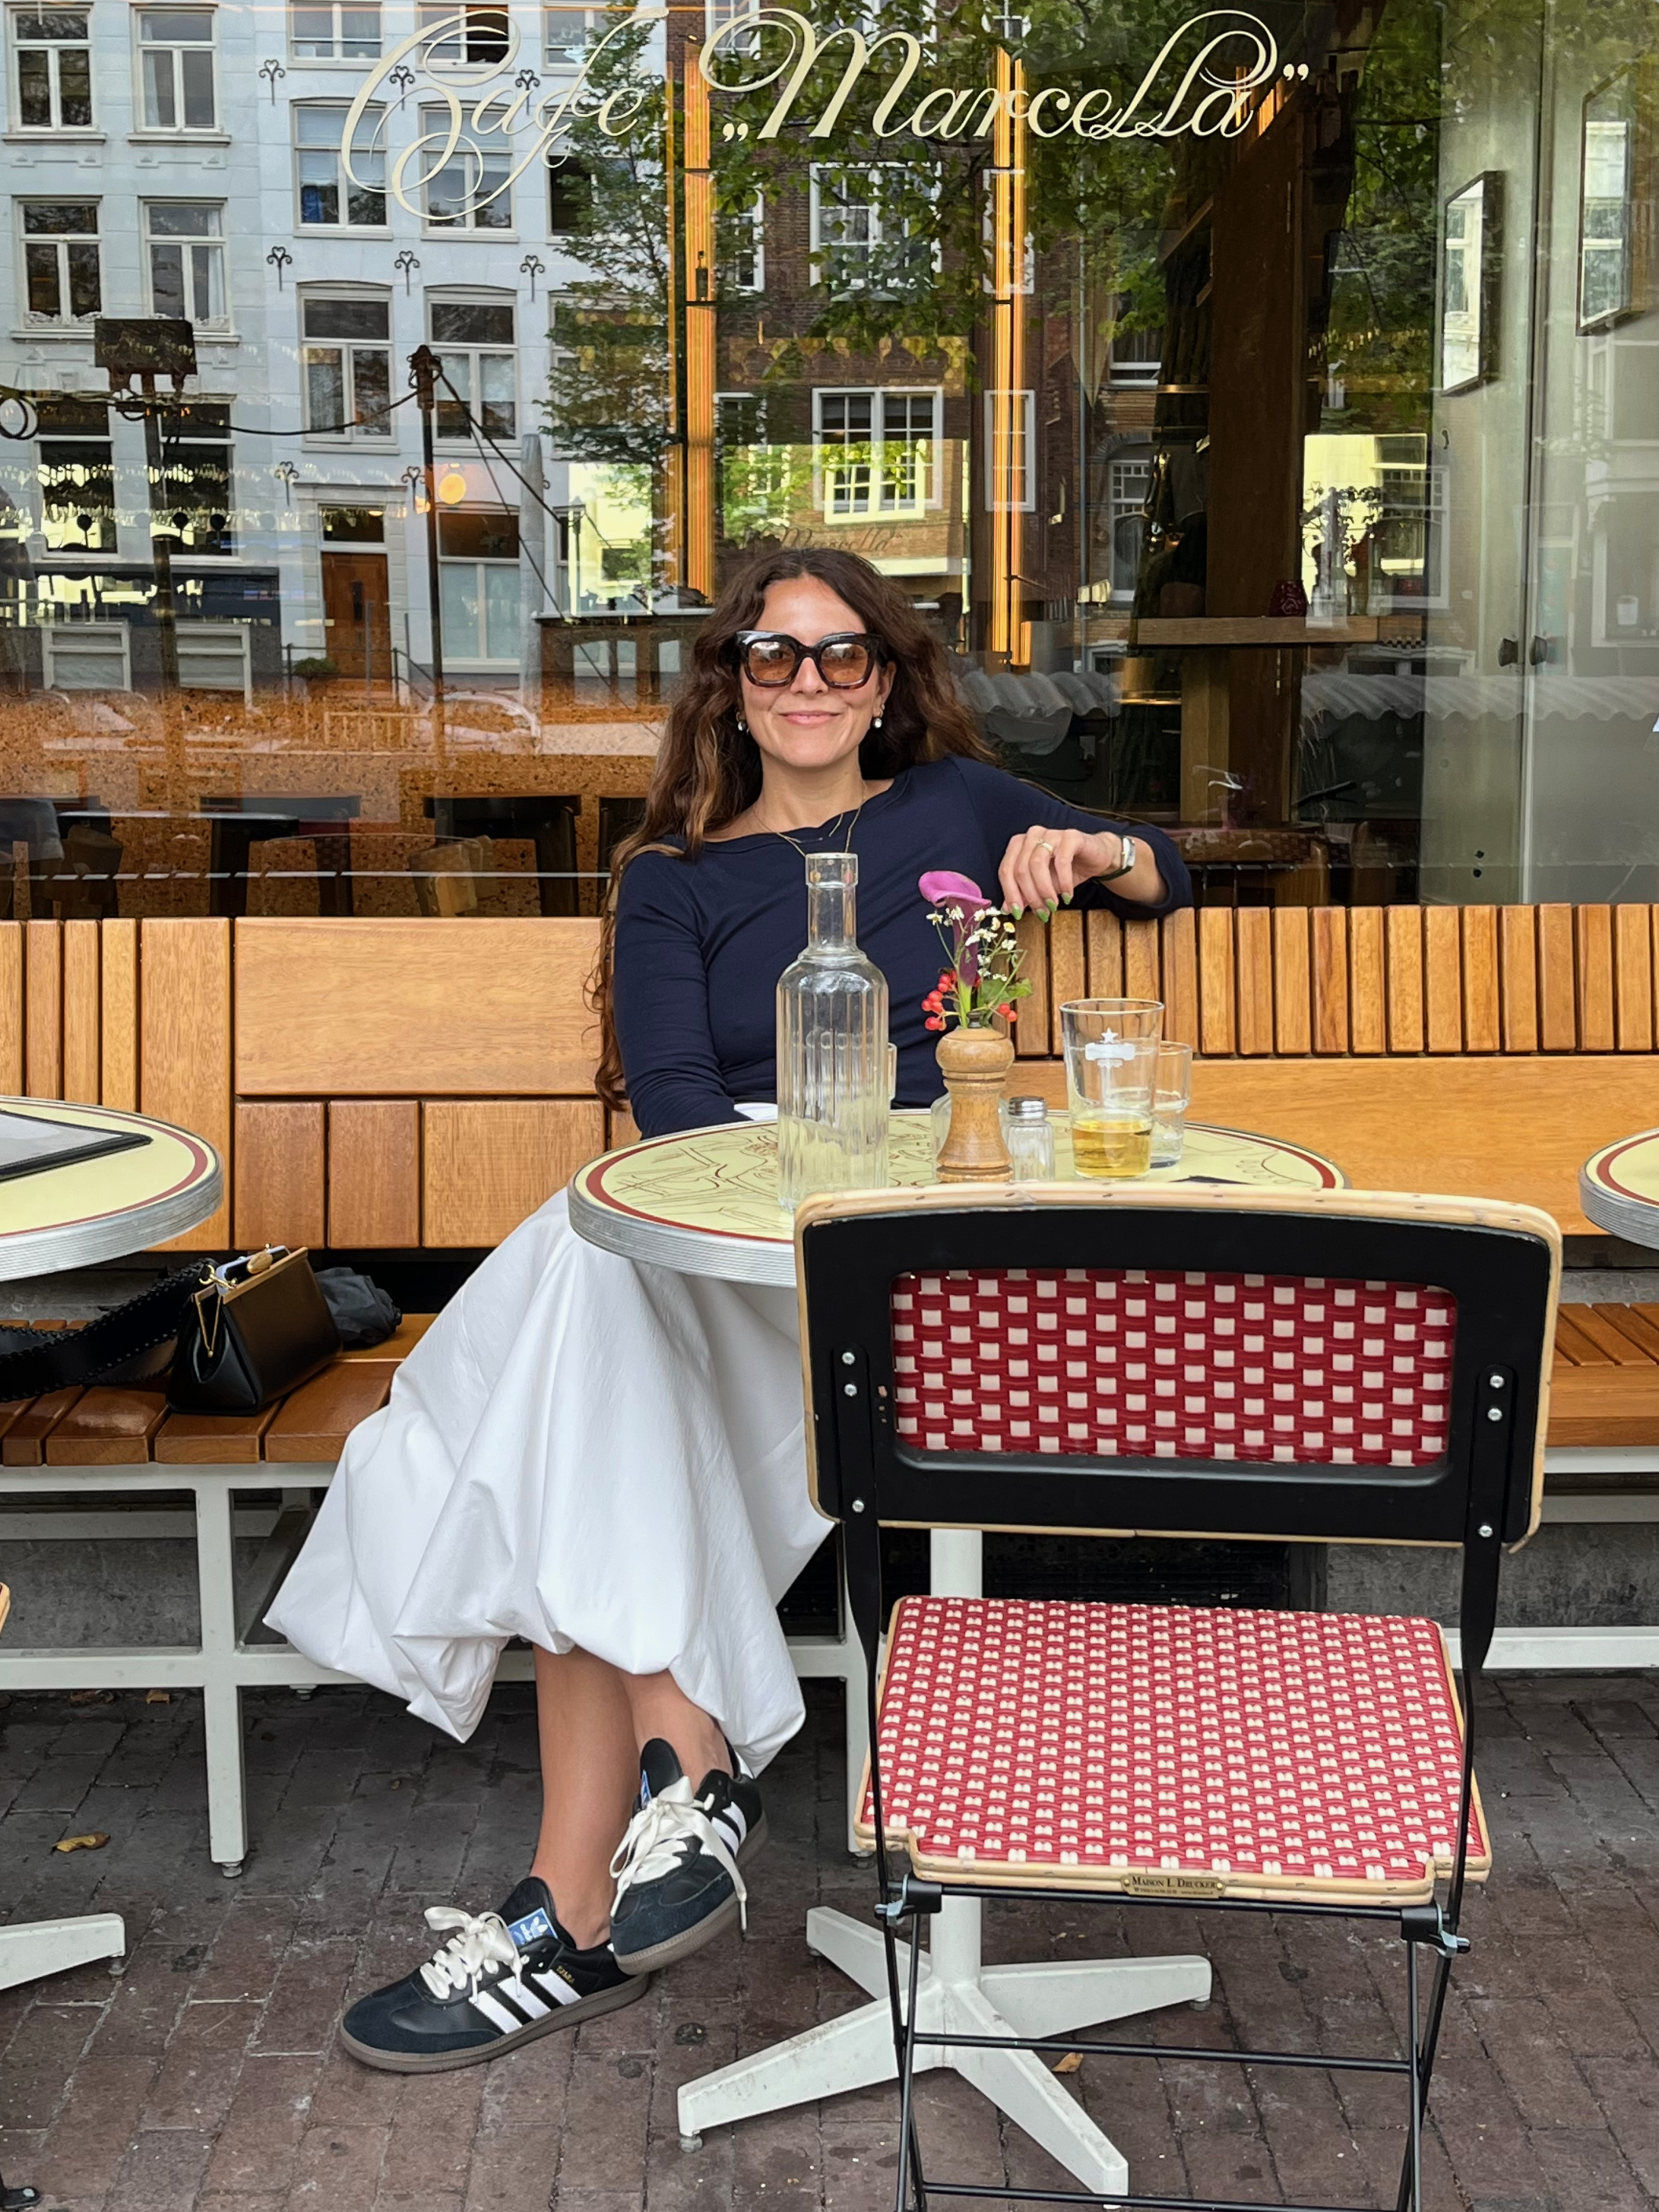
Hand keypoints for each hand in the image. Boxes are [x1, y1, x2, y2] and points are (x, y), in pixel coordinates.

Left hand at [999, 825, 1125, 916]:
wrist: (1095, 857)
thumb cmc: (1066, 870)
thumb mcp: (1042, 885)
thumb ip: (1024, 894)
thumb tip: (1008, 909)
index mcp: (1019, 845)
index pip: (1005, 870)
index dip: (1010, 894)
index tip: (1017, 913)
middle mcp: (1032, 836)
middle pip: (1020, 869)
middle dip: (1030, 896)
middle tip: (1041, 912)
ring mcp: (1051, 833)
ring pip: (1036, 864)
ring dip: (1044, 890)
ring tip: (1053, 905)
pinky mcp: (1070, 836)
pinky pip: (1062, 861)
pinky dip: (1063, 882)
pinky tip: (1068, 895)